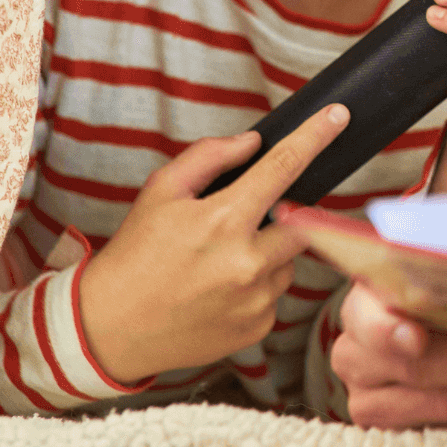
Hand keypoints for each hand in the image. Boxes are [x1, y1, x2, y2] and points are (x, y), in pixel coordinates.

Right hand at [75, 106, 351, 385]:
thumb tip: (253, 143)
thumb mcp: (160, 192)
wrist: (107, 330)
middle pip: (303, 220)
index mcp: (224, 220)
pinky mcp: (256, 329)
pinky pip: (274, 294)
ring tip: (219, 263)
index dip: (315, 136)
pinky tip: (218, 292)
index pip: (284, 166)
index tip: (339, 116)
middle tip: (249, 221)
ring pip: (288, 260)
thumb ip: (209, 157)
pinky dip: (256, 286)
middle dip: (288, 214)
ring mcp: (255, 300)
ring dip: (267, 253)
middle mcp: (247, 262)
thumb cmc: (134, 255)